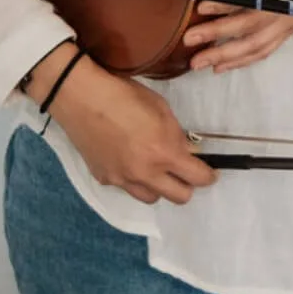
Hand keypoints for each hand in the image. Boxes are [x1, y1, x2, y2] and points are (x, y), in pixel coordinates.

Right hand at [24, 42, 215, 204]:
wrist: (83, 99)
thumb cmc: (126, 95)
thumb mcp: (161, 108)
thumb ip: (175, 134)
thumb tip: (185, 150)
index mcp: (164, 153)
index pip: (197, 178)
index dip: (207, 176)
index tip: (209, 172)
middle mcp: (145, 174)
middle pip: (179, 198)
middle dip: (187, 185)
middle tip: (184, 171)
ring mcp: (123, 180)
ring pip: (152, 198)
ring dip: (160, 186)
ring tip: (155, 167)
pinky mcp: (104, 179)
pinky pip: (127, 187)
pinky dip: (133, 178)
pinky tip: (127, 159)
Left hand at [182, 0, 292, 74]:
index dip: (227, 4)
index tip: (202, 7)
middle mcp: (290, 3)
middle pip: (251, 28)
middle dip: (218, 37)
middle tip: (189, 40)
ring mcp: (292, 18)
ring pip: (258, 45)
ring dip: (228, 55)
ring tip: (200, 62)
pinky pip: (268, 47)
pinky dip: (246, 58)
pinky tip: (225, 64)